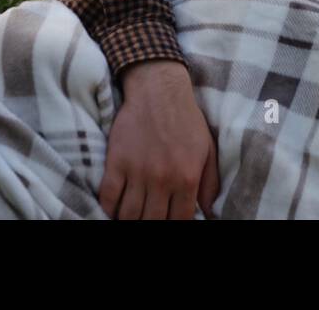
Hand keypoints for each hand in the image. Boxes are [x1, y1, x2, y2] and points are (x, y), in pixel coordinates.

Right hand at [99, 59, 219, 218]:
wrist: (158, 91)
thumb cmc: (187, 119)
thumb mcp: (207, 150)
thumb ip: (210, 184)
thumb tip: (209, 212)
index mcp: (186, 178)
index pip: (178, 220)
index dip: (174, 226)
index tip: (168, 220)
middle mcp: (161, 179)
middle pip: (151, 221)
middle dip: (151, 225)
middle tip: (150, 217)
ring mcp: (137, 172)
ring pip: (129, 214)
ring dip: (130, 220)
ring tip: (133, 215)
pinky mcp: (116, 162)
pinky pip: (108, 197)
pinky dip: (109, 209)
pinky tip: (114, 209)